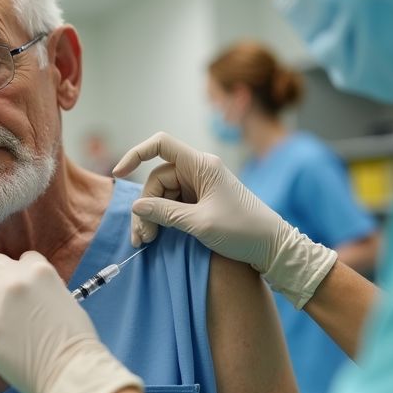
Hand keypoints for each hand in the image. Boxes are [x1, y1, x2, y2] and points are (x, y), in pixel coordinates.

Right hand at [113, 131, 336, 307]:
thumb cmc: (243, 231)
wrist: (273, 247)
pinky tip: (157, 237)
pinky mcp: (202, 201)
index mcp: (202, 165)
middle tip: (142, 237)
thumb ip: (165, 213)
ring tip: (147, 241)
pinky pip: (173, 204)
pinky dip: (163, 219)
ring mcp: (201, 186)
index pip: (161, 145)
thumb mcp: (200, 223)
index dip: (136, 154)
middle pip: (157, 179)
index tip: (119, 174)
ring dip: (152, 216)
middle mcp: (200, 170)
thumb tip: (136, 206)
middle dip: (146, 206)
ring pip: (162, 194)